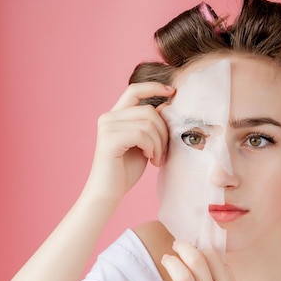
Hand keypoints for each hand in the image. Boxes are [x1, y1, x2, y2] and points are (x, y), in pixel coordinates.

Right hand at [82, 82, 173, 202]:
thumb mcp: (144, 143)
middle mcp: (108, 117)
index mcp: (116, 115)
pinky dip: (152, 147)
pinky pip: (141, 135)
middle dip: (164, 131)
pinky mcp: (109, 139)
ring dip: (159, 143)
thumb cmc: (126, 170)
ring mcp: (107, 127)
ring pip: (148, 123)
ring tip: (157, 158)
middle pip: (149, 110)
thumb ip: (151, 125)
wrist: (108, 192)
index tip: (173, 92)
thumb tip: (166, 106)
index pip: (134, 90)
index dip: (153, 87)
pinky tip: (150, 158)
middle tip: (164, 152)